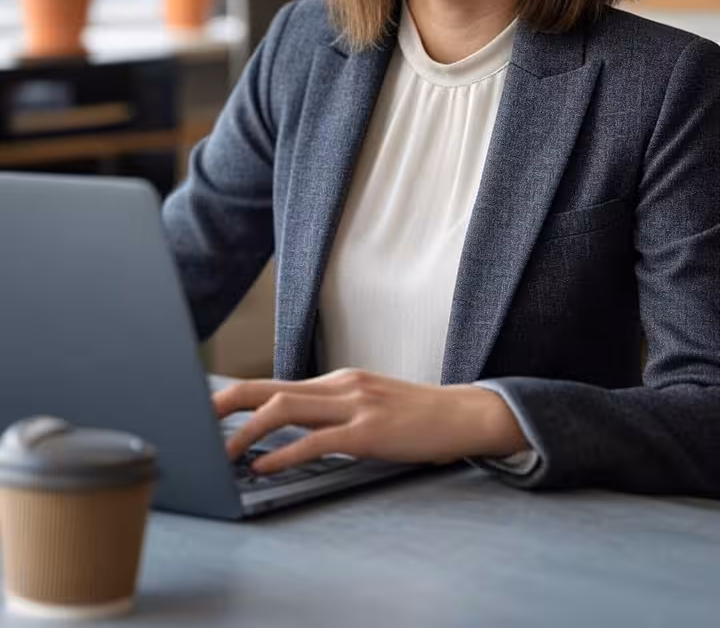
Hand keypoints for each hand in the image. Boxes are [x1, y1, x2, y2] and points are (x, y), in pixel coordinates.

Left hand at [213, 368, 527, 473]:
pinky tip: (265, 465)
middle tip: (194, 420)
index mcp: (336, 380)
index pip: (274, 384)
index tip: (209, 411)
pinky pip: (316, 440)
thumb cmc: (414, 415)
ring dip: (247, 432)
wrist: (461, 414)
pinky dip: (284, 453)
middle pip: (268, 388)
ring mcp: (353, 404)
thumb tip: (293, 430)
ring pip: (285, 409)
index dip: (237, 395)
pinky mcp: (367, 431)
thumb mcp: (368, 404)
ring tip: (224, 452)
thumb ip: (333, 411)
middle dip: (226, 403)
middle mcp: (339, 385)